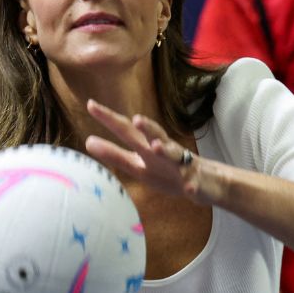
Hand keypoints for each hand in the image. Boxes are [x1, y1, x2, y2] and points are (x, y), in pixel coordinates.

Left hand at [84, 99, 212, 204]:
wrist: (204, 182)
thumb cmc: (167, 172)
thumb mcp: (137, 165)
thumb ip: (115, 154)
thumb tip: (88, 142)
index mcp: (147, 148)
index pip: (126, 130)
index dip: (110, 119)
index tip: (91, 105)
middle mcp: (164, 151)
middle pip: (154, 136)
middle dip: (147, 128)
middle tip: (136, 119)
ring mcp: (181, 165)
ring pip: (175, 154)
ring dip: (167, 150)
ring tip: (157, 147)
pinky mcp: (195, 181)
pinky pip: (193, 184)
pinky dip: (191, 185)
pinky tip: (189, 188)